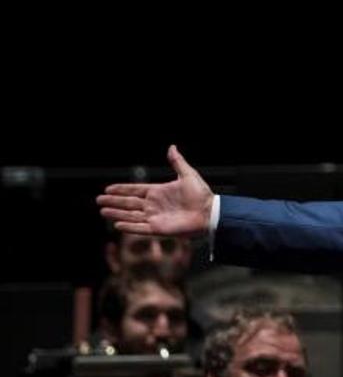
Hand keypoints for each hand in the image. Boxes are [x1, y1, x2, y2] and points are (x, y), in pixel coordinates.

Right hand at [97, 145, 214, 237]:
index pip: (135, 190)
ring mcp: (155, 217)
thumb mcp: (188, 175)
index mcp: (158, 192)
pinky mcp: (159, 229)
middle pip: (129, 203)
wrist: (209, 212)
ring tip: (103, 211)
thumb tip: (172, 147)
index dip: (121, 190)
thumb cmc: (201, 194)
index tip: (107, 189)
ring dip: (117, 214)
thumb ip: (177, 162)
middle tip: (98, 200)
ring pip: (131, 215)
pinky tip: (117, 225)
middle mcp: (154, 205)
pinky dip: (129, 227)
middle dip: (114, 202)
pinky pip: (140, 228)